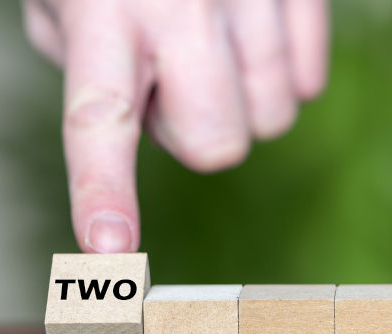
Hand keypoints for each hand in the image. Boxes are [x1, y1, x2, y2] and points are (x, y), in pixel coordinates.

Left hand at [23, 0, 327, 251]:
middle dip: (198, 134)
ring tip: (214, 45)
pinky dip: (284, 76)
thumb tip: (137, 120)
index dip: (104, 191)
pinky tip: (253, 37)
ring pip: (274, 119)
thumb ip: (80, 63)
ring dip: (241, 101)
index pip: (96, 120)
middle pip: (217, 145)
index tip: (109, 252)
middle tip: (175, 83)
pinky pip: (311, 82)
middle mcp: (179, 5)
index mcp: (102, 11)